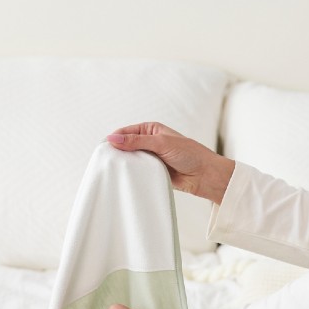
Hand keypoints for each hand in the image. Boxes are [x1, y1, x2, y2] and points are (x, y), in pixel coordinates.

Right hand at [106, 122, 234, 204]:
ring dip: (125, 165)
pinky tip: (125, 178)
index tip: (104, 149)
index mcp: (151, 129)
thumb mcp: (161, 143)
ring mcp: (151, 157)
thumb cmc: (189, 154)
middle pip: (126, 146)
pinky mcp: (153, 172)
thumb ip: (136, 141)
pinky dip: (132, 175)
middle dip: (117, 153)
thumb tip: (113, 138)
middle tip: (105, 162)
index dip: (114, 139)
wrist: (205, 175)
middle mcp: (149, 142)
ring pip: (131, 160)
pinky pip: (138, 172)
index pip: (126, 131)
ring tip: (114, 171)